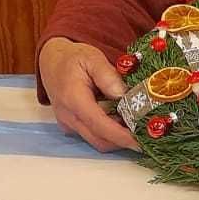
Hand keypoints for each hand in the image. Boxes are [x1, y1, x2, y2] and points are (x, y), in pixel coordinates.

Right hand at [38, 38, 140, 152]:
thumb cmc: (72, 58)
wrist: (51, 61)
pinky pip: (92, 135)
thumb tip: (123, 95)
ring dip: (117, 138)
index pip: (100, 125)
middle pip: (100, 140)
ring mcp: (69, 124)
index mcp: (73, 99)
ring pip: (97, 141)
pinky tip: (123, 122)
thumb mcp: (93, 58)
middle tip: (147, 136)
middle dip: (124, 142)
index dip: (121, 136)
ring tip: (138, 127)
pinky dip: (109, 133)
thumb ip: (108, 76)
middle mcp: (69, 117)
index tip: (141, 141)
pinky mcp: (72, 126)